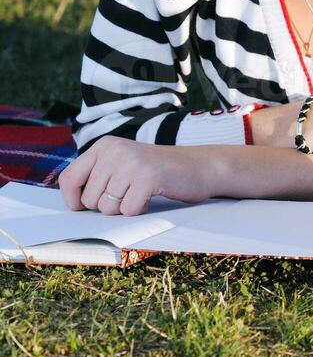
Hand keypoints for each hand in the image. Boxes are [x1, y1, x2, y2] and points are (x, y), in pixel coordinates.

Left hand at [58, 137, 220, 215]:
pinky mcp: (147, 177)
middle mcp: (114, 150)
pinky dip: (139, 210)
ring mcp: (131, 162)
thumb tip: (72, 204)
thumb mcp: (121, 166)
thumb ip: (96, 177)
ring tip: (141, 193)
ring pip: (106, 207)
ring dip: (124, 208)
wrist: (200, 167)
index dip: (73, 199)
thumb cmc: (157, 172)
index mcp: (104, 145)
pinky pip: (128, 210)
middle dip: (107, 205)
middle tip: (129, 193)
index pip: (68, 179)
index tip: (86, 205)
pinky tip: (151, 196)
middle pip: (88, 199)